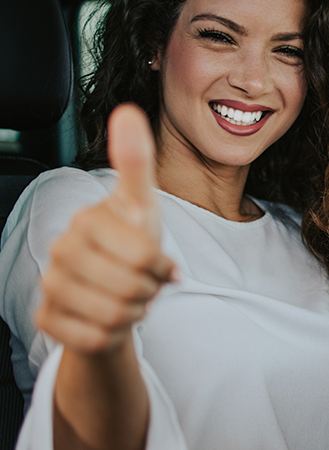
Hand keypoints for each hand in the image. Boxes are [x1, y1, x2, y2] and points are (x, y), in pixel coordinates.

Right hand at [35, 104, 176, 354]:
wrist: (112, 288)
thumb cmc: (131, 241)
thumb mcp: (143, 204)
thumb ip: (137, 161)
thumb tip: (127, 111)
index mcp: (87, 221)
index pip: (143, 255)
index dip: (161, 265)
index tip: (158, 260)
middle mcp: (61, 251)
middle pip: (129, 288)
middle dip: (149, 291)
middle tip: (145, 283)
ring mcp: (49, 285)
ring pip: (114, 316)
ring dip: (134, 312)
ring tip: (130, 298)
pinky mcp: (46, 319)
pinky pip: (95, 338)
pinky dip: (113, 334)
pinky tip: (109, 318)